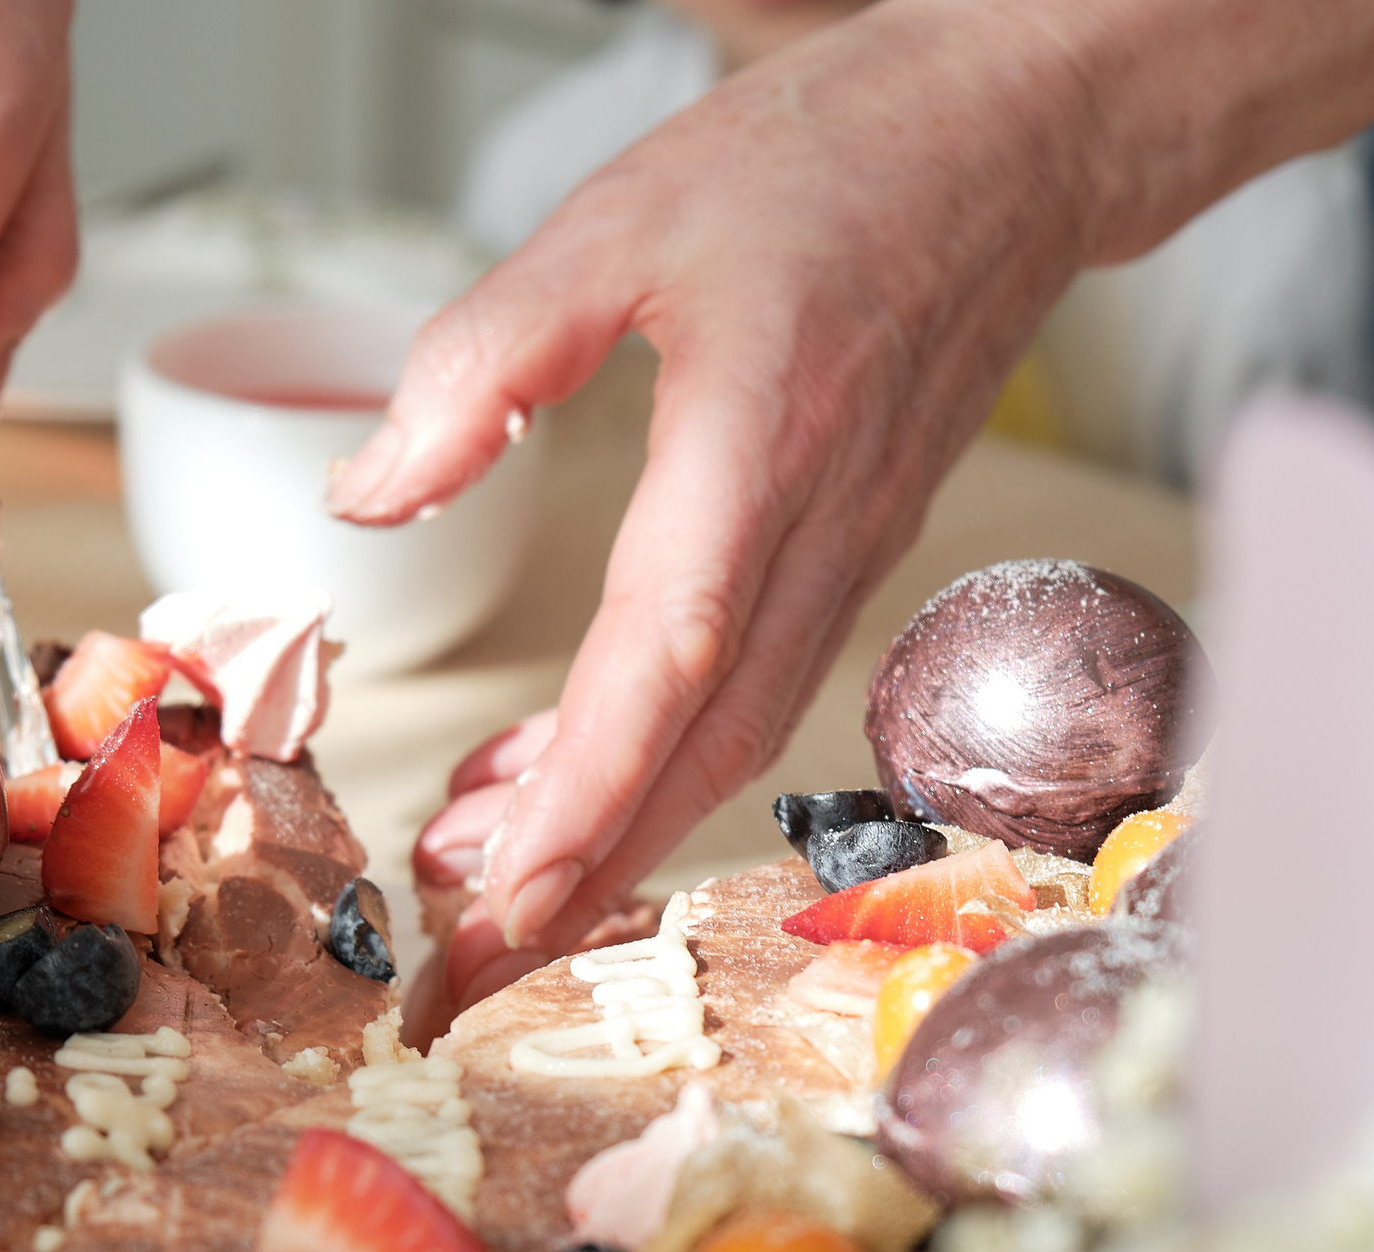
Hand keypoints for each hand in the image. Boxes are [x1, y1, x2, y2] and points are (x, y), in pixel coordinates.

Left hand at [354, 0, 1373, 984]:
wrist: (1007, 146)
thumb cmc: (832, 161)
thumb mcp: (618, 222)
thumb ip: (482, 362)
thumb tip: (366, 494)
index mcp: (757, 454)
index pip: (660, 670)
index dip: (578, 804)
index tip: (489, 906)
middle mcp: (812, 539)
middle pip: (695, 762)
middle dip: (579, 891)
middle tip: (463, 985)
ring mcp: (840, 560)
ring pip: (722, 751)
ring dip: (612, 844)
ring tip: (486, 899)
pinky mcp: (840, 558)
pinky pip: (742, 698)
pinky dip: (653, 768)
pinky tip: (561, 780)